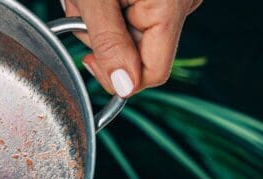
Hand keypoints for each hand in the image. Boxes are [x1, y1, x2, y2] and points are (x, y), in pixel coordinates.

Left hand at [62, 0, 201, 95]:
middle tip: (80, 10)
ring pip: (132, 35)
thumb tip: (123, 86)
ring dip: (99, 22)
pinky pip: (134, 15)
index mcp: (172, 7)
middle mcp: (182, 4)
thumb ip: (109, 42)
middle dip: (100, 40)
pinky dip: (110, 9)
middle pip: (138, 54)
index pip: (153, 73)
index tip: (89, 60)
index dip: (118, 76)